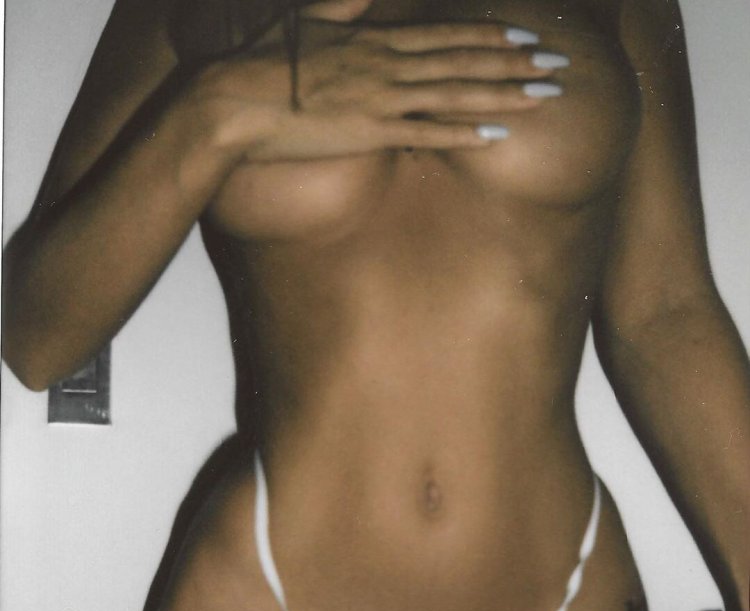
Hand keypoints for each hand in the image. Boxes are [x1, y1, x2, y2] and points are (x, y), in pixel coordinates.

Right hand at [193, 6, 568, 162]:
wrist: (235, 101)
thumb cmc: (264, 62)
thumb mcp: (308, 22)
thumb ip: (344, 7)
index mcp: (374, 38)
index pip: (446, 35)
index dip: (491, 37)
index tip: (527, 38)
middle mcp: (387, 63)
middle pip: (464, 60)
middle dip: (515, 63)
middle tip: (557, 67)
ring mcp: (381, 97)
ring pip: (456, 92)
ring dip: (504, 94)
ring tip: (544, 98)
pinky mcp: (370, 130)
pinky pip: (427, 132)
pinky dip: (464, 132)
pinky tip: (497, 134)